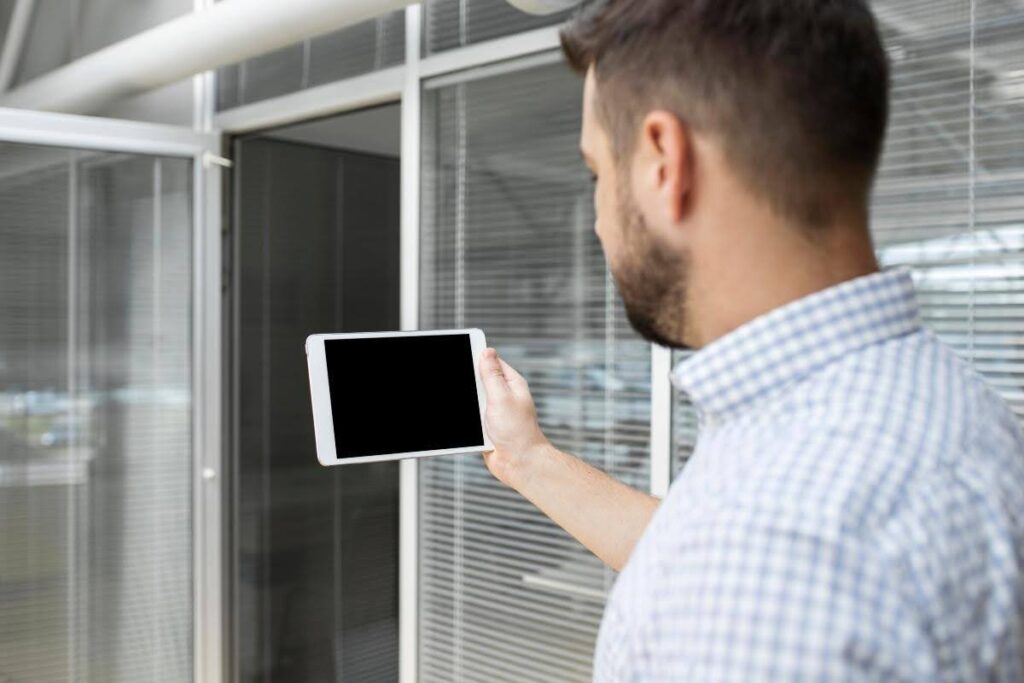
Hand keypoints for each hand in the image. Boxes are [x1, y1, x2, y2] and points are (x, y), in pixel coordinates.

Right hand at [478, 348, 550, 489]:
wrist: (519, 464)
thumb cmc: (518, 431)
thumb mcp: (502, 396)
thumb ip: (492, 375)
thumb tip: (487, 352)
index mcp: (511, 384)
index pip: (492, 362)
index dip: (477, 357)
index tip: (462, 353)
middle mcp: (504, 396)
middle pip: (479, 381)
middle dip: (469, 386)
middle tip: (467, 391)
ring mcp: (495, 412)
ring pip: (472, 401)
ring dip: (468, 407)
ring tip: (475, 415)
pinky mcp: (486, 427)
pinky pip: (471, 418)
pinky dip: (468, 421)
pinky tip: (470, 426)